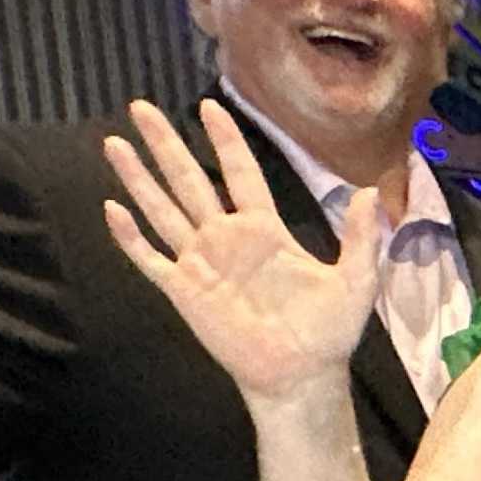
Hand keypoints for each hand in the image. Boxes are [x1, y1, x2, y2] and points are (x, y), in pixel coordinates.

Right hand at [100, 98, 377, 403]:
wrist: (302, 375)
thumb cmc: (329, 330)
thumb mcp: (356, 280)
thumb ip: (361, 237)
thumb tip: (369, 191)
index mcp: (264, 229)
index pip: (239, 173)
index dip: (225, 140)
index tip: (209, 106)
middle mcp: (226, 237)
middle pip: (189, 180)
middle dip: (166, 144)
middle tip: (140, 107)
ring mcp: (202, 262)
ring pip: (163, 210)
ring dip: (138, 178)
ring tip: (114, 143)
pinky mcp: (184, 290)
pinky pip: (151, 258)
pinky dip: (130, 236)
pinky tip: (112, 208)